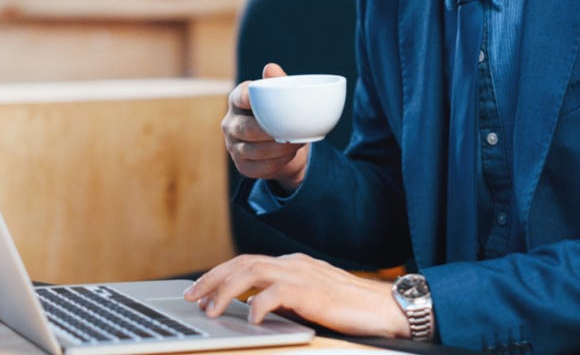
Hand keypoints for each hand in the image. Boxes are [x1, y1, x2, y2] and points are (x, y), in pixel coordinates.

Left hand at [183, 253, 409, 338]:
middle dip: (212, 278)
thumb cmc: (352, 307)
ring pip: (252, 272)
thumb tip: (256, 309)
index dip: (220, 274)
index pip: (247, 262)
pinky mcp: (312, 292)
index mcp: (292, 264)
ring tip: (211, 309)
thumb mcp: (311, 300)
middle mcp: (293, 264)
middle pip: (242, 262)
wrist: (387, 306)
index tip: (200, 290)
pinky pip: (277, 292)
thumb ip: (285, 299)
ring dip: (226, 290)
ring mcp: (302, 275)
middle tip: (192, 297)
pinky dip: (259, 303)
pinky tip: (252, 318)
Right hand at [224, 63, 308, 191]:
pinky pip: (258, 167)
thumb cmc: (278, 114)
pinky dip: (276, 162)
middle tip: (290, 131)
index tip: (262, 100)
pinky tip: (289, 155)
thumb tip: (270, 68)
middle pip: (246, 129)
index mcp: (237, 100)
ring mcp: (233, 146)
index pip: (239, 97)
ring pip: (253, 150)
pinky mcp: (242, 165)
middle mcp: (230, 124)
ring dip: (277, 148)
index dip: (248, 98)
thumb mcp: (279, 97)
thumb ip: (277, 82)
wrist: (283, 145)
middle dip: (268, 131)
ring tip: (296, 143)